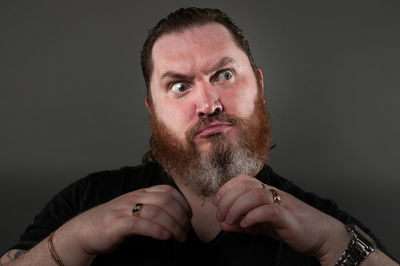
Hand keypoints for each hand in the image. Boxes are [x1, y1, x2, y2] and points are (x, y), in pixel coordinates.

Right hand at [58, 185, 191, 256]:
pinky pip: (140, 224)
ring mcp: (124, 210)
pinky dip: (156, 230)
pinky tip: (165, 237)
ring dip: (173, 225)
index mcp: (140, 193)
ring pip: (156, 211)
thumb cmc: (112, 222)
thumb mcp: (134, 210)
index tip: (189, 216)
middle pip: (165, 200)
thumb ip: (151, 209)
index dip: (182, 202)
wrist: (83, 231)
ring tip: (179, 237)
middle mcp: (134, 198)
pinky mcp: (117, 224)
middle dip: (180, 215)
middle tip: (185, 231)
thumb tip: (175, 217)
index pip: (167, 190)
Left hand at [212, 174, 347, 262]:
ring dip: (237, 206)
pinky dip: (254, 215)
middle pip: (246, 185)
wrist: (323, 236)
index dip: (226, 188)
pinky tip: (245, 224)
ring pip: (256, 194)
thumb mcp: (262, 226)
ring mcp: (283, 204)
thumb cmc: (293, 227)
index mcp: (267, 192)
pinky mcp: (290, 218)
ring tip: (230, 220)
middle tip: (220, 215)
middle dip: (228, 198)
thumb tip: (223, 224)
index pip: (243, 180)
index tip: (216, 202)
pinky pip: (270, 211)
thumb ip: (243, 223)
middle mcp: (274, 193)